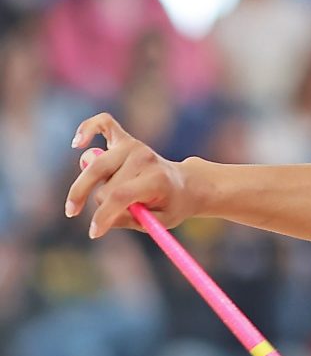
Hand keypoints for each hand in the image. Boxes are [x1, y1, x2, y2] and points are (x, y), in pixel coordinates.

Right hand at [64, 112, 199, 238]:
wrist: (187, 184)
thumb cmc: (171, 205)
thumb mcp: (158, 222)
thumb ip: (129, 219)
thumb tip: (100, 217)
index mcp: (156, 179)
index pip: (120, 196)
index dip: (102, 216)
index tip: (94, 232)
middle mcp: (144, 158)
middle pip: (104, 184)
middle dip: (100, 205)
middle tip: (96, 223)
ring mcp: (134, 146)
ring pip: (95, 168)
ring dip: (93, 185)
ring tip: (108, 194)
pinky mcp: (125, 138)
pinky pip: (103, 123)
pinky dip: (87, 129)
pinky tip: (78, 143)